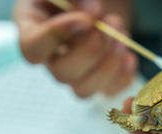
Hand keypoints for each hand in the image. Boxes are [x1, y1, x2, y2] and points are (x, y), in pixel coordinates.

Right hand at [14, 0, 136, 97]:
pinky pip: (108, 91)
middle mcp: (52, 55)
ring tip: (122, 35)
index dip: (56, 37)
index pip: (32, 48)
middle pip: (62, 74)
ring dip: (108, 66)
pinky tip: (129, 55)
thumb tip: (92, 14)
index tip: (86, 19)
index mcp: (33, 27)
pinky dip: (122, 77)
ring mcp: (77, 70)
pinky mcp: (100, 78)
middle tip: (111, 23)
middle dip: (91, 51)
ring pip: (83, 90)